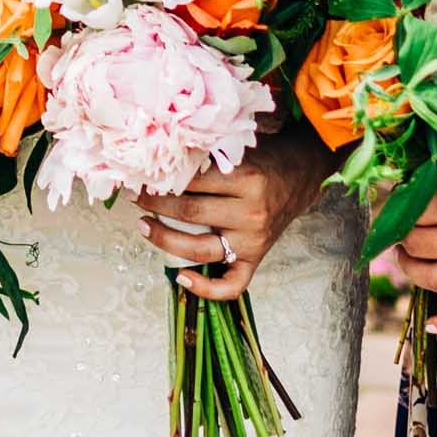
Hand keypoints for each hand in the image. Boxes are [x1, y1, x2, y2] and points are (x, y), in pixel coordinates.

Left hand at [132, 129, 337, 300]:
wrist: (301, 174)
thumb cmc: (265, 158)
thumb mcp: (239, 148)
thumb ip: (207, 154)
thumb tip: (161, 160)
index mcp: (246, 179)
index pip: (192, 182)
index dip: (162, 179)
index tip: (141, 175)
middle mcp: (250, 212)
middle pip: (190, 214)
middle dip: (155, 205)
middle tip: (135, 197)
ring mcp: (253, 240)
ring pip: (199, 249)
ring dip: (165, 240)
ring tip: (144, 226)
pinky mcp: (256, 258)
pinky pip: (231, 285)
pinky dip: (205, 289)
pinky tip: (181, 278)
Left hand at [393, 139, 436, 337]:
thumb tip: (418, 178)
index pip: (407, 211)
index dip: (395, 204)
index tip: (391, 198)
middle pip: (415, 245)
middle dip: (400, 235)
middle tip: (399, 225)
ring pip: (434, 280)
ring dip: (413, 270)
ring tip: (407, 258)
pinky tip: (432, 326)